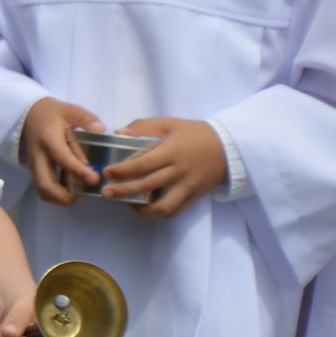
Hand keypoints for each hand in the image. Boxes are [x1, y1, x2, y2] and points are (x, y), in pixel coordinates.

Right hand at [20, 95, 104, 204]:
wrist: (30, 115)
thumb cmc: (54, 114)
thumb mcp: (70, 110)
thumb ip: (86, 119)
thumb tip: (101, 130)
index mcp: (48, 138)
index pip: (61, 157)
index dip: (77, 170)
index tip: (94, 179)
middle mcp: (38, 155)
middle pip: (44, 183)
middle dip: (63, 196)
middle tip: (83, 195)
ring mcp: (35, 165)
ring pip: (42, 189)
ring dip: (60, 197)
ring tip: (78, 195)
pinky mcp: (36, 170)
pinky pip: (43, 187)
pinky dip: (57, 194)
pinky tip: (71, 190)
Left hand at [102, 116, 226, 215]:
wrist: (229, 147)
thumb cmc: (195, 133)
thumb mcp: (169, 123)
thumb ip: (143, 126)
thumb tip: (118, 133)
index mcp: (171, 152)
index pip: (143, 164)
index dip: (123, 170)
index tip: (106, 172)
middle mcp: (179, 172)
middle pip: (148, 186)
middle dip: (124, 191)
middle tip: (106, 193)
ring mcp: (188, 187)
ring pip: (164, 206)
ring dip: (142, 209)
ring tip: (126, 204)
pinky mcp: (195, 197)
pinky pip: (176, 210)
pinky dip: (160, 213)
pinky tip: (146, 208)